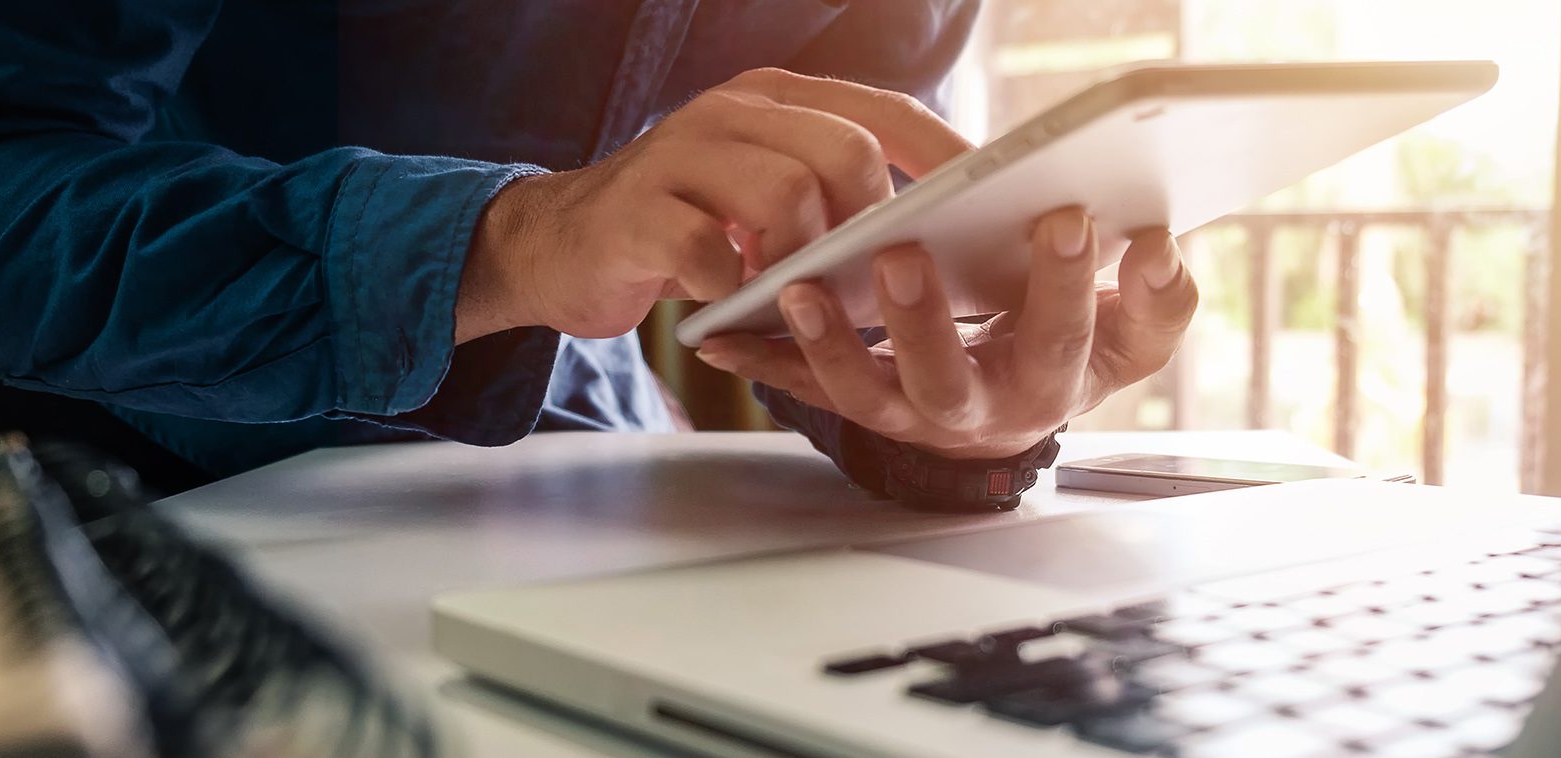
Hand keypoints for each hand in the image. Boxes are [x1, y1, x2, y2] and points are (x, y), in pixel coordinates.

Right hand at [453, 68, 971, 341]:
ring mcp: (679, 155)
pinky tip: (734, 303)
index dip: (946, 161)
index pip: (884, 112)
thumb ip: (834, 196)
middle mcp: (731, 113)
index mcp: (776, 101)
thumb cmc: (686, 229)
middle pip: (842, 151)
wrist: (559, 246)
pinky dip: (735, 290)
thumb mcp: (764, 195)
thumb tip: (944, 240)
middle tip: (868, 277)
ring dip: (806, 261)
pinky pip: (708, 252)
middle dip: (871, 223)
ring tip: (799, 295)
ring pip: (784, 195)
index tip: (1001, 206)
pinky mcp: (635, 214)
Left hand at [695, 208, 1197, 459]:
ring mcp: (906, 412)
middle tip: (903, 256)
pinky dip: (758, 362)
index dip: (1066, 282)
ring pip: (863, 394)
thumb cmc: (1071, 352)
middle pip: (945, 381)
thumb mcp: (1133, 337)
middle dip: (923, 321)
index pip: (1061, 335)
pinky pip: (802, 388)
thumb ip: (1160, 298)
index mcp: (1047, 383)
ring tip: (795, 289)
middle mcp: (972, 411)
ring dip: (826, 344)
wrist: (1015, 404)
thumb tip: (1159, 247)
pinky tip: (716, 336)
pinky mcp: (855, 402)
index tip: (1065, 217)